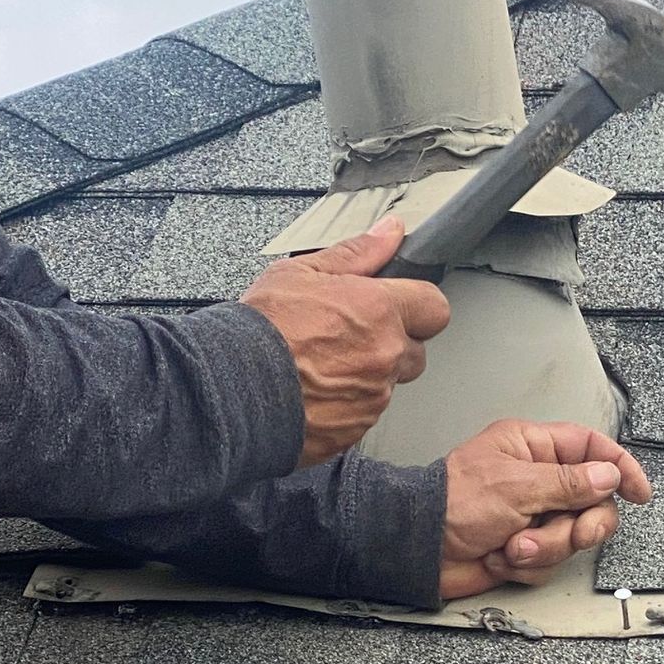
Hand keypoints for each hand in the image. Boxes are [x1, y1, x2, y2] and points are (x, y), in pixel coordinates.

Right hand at [243, 217, 450, 467]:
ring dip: (368, 376)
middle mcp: (385, 357)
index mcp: (379, 311)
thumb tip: (390, 232)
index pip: (435, 308)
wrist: (228, 390)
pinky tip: (314, 393)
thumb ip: (356, 253)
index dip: (417, 305)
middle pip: (416, 352)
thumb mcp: (301, 273)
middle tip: (349, 338)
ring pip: (388, 385)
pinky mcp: (355, 431)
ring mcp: (372, 398)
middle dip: (392, 344)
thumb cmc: (260, 330)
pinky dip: (347, 406)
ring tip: (322, 367)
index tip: (396, 306)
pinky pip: (364, 415)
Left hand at [439, 419, 653, 599]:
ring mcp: (530, 516)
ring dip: (545, 548)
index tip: (639, 494)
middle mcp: (536, 480)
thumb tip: (610, 475)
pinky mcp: (522, 548)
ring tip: (512, 546)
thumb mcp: (517, 486)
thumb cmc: (452, 503)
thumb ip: (569, 482)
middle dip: (580, 526)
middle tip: (571, 534)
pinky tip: (498, 557)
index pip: (592, 449)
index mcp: (533, 447)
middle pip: (592, 503)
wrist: (417, 548)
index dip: (621, 468)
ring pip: (571, 538)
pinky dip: (526, 565)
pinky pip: (548, 562)